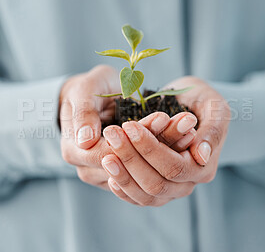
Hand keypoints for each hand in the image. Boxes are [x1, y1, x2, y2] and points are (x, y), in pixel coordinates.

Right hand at [59, 65, 196, 189]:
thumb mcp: (82, 92)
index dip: (137, 139)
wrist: (90, 98)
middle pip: (130, 164)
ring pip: (143, 168)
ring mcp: (107, 174)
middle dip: (160, 142)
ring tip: (189, 126)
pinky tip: (186, 134)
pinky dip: (167, 150)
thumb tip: (85, 141)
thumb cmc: (85, 90)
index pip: (109, 153)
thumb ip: (83, 113)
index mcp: (74, 152)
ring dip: (169, 146)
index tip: (162, 117)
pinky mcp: (125, 172)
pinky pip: (147, 166)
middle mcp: (89, 169)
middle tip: (186, 121)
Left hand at [102, 76, 229, 205]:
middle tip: (112, 133)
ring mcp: (171, 191)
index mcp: (204, 168)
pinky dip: (122, 187)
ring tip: (105, 154)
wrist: (192, 108)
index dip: (149, 149)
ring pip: (144, 195)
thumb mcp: (214, 108)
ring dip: (123, 175)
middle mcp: (187, 184)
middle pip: (156, 184)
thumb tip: (202, 155)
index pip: (173, 167)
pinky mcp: (156, 191)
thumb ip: (212, 130)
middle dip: (131, 159)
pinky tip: (109, 171)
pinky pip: (137, 198)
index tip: (129, 126)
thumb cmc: (203, 102)